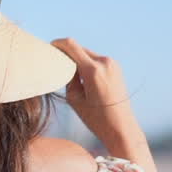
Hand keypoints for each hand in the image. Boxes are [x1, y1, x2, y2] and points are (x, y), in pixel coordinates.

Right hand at [51, 37, 145, 152]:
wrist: (122, 127)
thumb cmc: (97, 118)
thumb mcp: (75, 99)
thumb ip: (68, 78)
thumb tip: (65, 66)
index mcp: (93, 70)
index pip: (71, 45)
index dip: (57, 44)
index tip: (49, 49)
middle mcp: (105, 63)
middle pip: (79, 48)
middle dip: (67, 54)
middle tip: (57, 66)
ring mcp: (113, 64)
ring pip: (88, 54)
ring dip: (77, 60)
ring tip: (72, 77)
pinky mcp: (116, 68)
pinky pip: (96, 60)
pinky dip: (87, 64)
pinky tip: (84, 79)